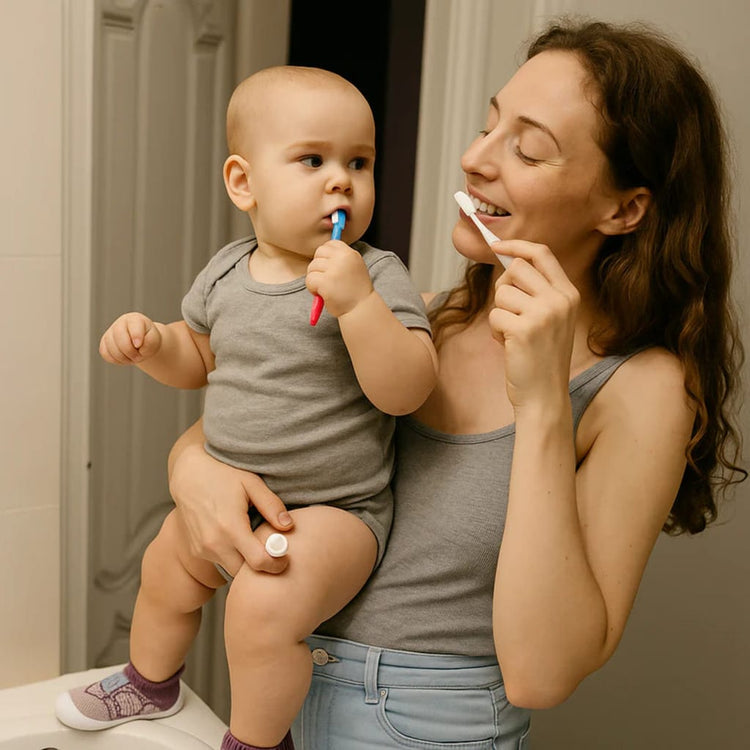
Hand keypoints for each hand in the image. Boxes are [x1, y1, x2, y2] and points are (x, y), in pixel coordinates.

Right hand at [99, 312, 161, 364]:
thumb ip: (149, 342)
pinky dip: (116, 360)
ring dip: (124, 358)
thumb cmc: (149, 340)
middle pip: (120, 340)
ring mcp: (110, 333)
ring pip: (112, 349)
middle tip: (139, 357)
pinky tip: (124, 357)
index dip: (136, 337)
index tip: (139, 345)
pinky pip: (106, 354)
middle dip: (131, 352)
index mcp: (134, 319)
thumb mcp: (154, 340)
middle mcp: (120, 324)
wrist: (142, 343)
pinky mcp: (104, 343)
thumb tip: (136, 344)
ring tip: (133, 357)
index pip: (133, 327)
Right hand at [169, 437, 293, 575]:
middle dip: (262, 567)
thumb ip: (271, 506)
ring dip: (246, 562)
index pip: (259, 562)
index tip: (285, 559)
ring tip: (255, 541)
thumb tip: (288, 526)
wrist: (189, 474)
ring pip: (232, 569)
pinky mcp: (196, 550)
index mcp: (230, 527)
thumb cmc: (224, 475)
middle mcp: (214, 543)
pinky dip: (232, 556)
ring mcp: (202, 549)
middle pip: (245, 572)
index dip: (276, 564)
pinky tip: (237, 538)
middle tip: (273, 551)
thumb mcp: (252, 484)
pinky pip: (220, 562)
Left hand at [305, 240, 373, 317]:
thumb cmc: (356, 291)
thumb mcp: (355, 268)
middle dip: (318, 266)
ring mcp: (334, 270)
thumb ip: (342, 258)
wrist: (361, 309)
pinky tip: (321, 294)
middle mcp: (343, 259)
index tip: (329, 267)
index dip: (326, 255)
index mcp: (351, 254)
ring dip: (314, 279)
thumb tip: (323, 249)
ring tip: (325, 288)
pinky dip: (312, 288)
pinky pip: (309, 279)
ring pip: (312, 267)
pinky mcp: (326, 282)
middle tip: (325, 278)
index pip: (331, 243)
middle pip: (319, 252)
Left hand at [488, 240, 579, 408]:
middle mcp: (560, 300)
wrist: (545, 396)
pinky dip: (495, 331)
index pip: (542, 254)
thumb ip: (537, 292)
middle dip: (502, 287)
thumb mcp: (550, 319)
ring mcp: (544, 314)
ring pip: (501, 293)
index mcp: (569, 294)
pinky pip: (494, 315)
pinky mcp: (524, 329)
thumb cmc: (541, 358)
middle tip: (508, 310)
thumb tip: (508, 262)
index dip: (516, 245)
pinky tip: (508, 345)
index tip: (497, 246)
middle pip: (516, 268)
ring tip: (511, 334)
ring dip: (498, 314)